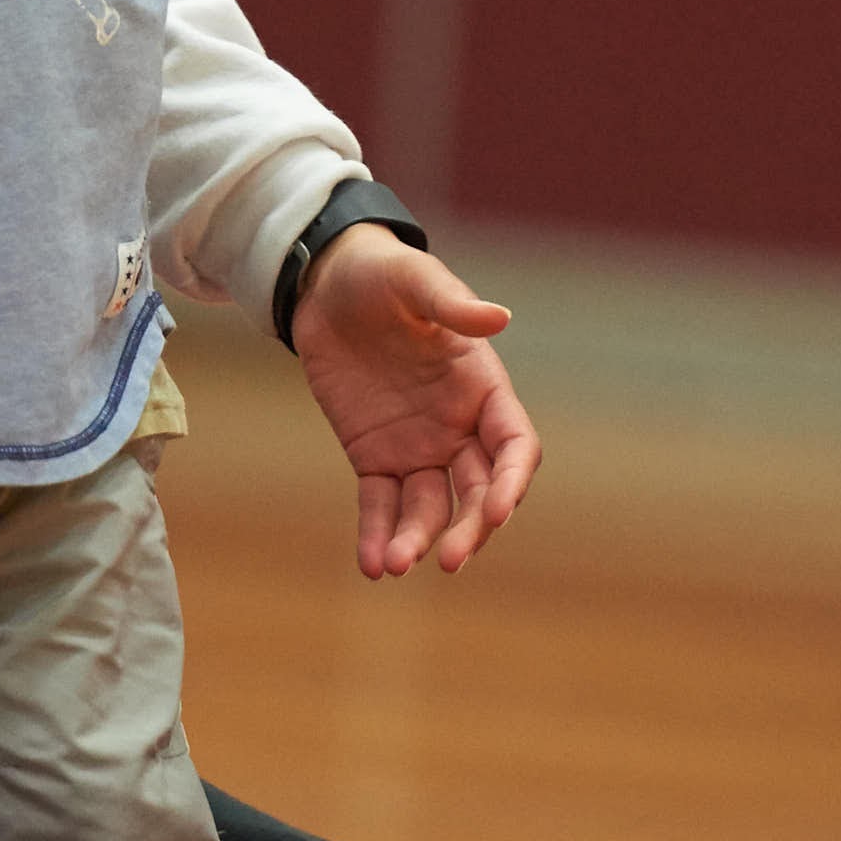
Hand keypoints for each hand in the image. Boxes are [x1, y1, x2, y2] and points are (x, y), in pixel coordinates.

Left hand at [290, 223, 539, 577]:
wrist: (326, 285)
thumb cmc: (382, 275)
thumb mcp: (415, 280)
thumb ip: (451, 305)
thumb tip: (498, 317)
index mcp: (483, 387)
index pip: (514, 445)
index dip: (511, 480)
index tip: (499, 510)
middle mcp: (458, 426)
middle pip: (479, 490)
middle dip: (471, 527)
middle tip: (448, 560)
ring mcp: (418, 446)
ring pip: (429, 506)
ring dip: (418, 538)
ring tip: (394, 565)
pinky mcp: (375, 457)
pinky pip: (381, 503)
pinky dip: (377, 534)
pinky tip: (371, 565)